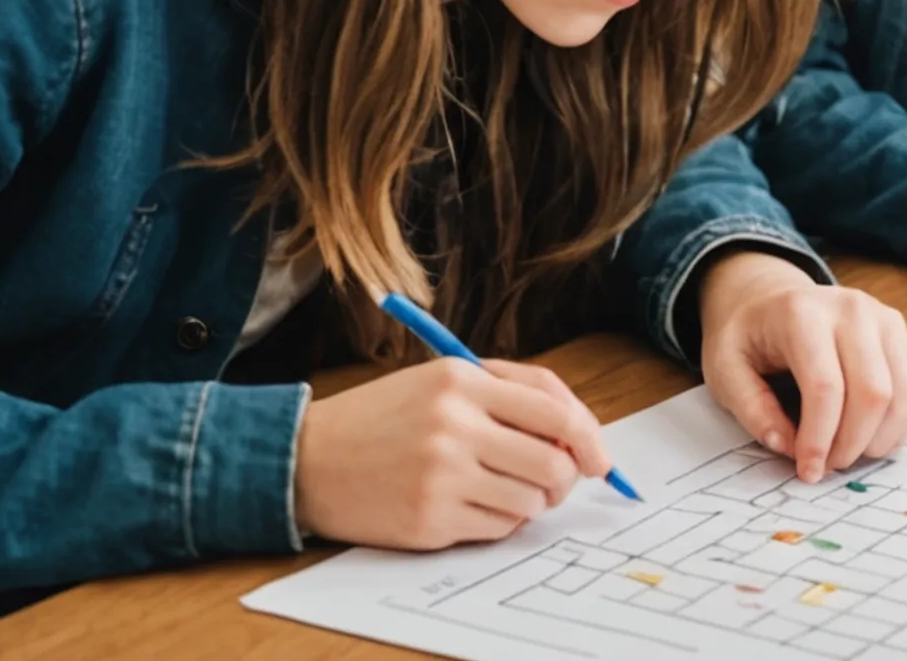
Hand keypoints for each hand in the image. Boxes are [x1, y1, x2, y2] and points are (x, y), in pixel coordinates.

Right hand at [295, 355, 611, 548]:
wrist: (307, 459)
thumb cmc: (384, 417)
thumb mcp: (443, 379)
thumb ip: (510, 393)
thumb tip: (577, 430)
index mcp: (462, 381)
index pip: (555, 409)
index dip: (589, 437)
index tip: (599, 457)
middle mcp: (454, 426)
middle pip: (553, 461)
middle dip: (566, 477)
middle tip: (555, 481)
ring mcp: (440, 476)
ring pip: (531, 500)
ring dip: (531, 502)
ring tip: (505, 490)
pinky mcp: (428, 520)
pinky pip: (498, 528)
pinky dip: (501, 521)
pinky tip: (473, 506)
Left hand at [697, 249, 906, 482]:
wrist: (773, 300)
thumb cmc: (749, 337)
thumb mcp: (724, 369)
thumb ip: (752, 409)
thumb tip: (788, 446)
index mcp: (802, 314)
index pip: (825, 387)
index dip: (819, 440)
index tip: (808, 471)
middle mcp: (853, 309)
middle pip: (874, 393)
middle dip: (853, 444)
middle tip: (829, 465)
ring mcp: (885, 320)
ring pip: (905, 395)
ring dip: (880, 440)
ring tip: (849, 452)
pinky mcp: (903, 335)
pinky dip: (903, 426)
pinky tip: (873, 435)